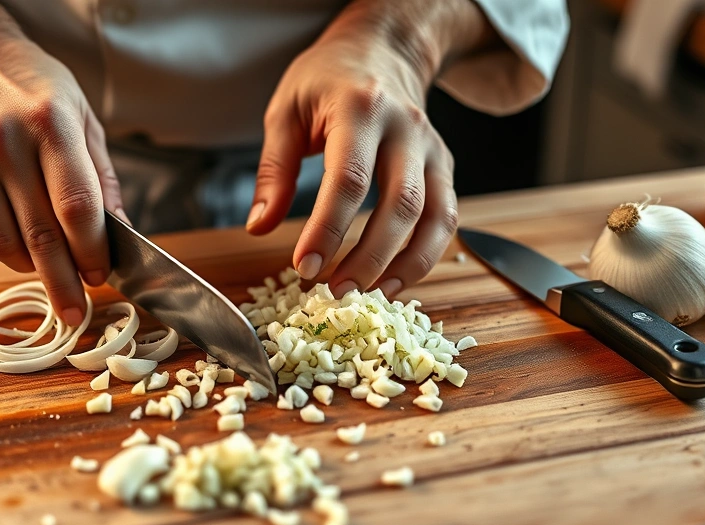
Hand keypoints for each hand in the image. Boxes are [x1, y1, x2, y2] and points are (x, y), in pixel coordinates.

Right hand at [0, 0, 122, 324]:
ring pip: (1, 244)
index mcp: (51, 123)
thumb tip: (119, 233)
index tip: (100, 275)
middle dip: (63, 283)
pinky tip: (8, 238)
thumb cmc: (29, 83)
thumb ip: (101, 176)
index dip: (92, 251)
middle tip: (75, 311)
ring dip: (28, 267)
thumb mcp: (80, 114)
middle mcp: (5, 142)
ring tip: (44, 268)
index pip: (77, 208)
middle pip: (41, 235)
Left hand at [247, 0, 491, 298]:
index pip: (348, 180)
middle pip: (399, 205)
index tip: (304, 266)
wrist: (383, 49)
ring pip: (434, 217)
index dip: (327, 230)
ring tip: (370, 295)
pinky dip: (426, 255)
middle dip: (368, 257)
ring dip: (405, 265)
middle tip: (335, 290)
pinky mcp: (444, 166)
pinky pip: (445, 218)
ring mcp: (431, 148)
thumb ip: (274, 171)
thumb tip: (260, 227)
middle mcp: (405, 129)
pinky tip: (395, 279)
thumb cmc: (327, 79)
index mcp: (360, 109)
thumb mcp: (285, 111)